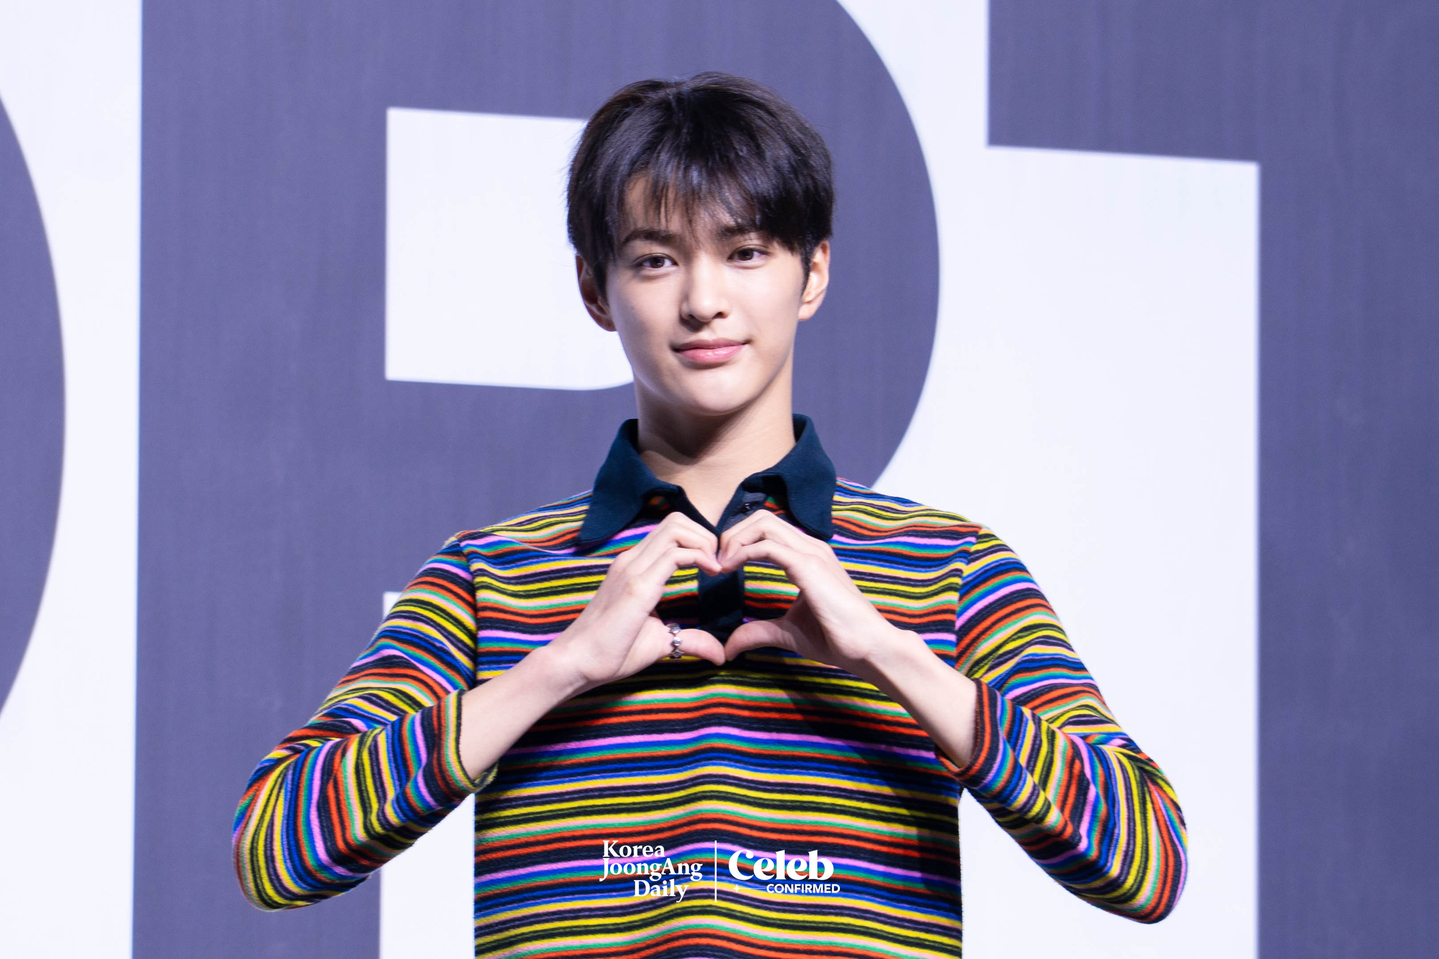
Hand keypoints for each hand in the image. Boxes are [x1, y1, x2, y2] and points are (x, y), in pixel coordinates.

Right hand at [548, 511, 727, 693]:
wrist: (576, 664)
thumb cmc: (610, 653)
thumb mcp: (659, 641)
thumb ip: (690, 639)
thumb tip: (719, 653)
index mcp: (634, 567)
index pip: (671, 531)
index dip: (699, 541)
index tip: (714, 568)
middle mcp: (632, 560)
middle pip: (676, 520)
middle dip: (706, 536)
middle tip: (717, 565)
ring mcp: (632, 569)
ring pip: (676, 528)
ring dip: (704, 543)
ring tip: (715, 569)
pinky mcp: (637, 586)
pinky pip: (675, 554)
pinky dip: (701, 557)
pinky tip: (711, 576)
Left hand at [715, 510, 921, 679]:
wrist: (868, 648)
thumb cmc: (837, 638)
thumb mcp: (787, 633)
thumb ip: (758, 632)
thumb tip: (729, 647)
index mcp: (808, 556)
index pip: (767, 529)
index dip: (739, 541)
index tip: (721, 566)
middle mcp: (811, 547)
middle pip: (761, 517)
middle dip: (732, 534)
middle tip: (717, 563)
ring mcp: (812, 553)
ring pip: (763, 523)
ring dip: (734, 540)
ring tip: (721, 565)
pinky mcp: (810, 566)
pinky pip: (767, 545)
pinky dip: (742, 552)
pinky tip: (730, 569)